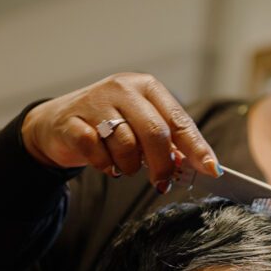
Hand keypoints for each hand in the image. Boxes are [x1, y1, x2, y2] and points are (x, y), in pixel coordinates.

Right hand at [20, 73, 220, 190]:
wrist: (59, 122)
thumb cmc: (109, 125)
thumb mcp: (141, 126)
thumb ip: (167, 142)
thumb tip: (197, 165)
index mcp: (147, 87)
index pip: (178, 120)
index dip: (197, 147)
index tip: (211, 170)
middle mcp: (123, 88)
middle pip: (155, 133)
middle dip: (162, 164)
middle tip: (161, 182)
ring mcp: (95, 102)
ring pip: (126, 145)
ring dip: (130, 166)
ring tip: (124, 165)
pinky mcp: (72, 121)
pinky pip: (96, 151)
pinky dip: (105, 165)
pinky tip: (105, 163)